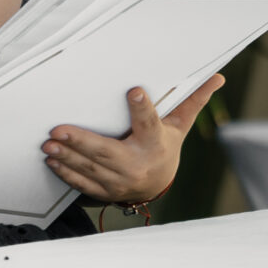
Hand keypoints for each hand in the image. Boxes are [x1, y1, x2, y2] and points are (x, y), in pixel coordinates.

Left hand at [44, 76, 221, 205]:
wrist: (157, 185)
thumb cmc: (166, 147)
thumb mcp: (180, 126)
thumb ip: (193, 101)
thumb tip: (218, 77)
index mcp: (156, 142)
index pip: (149, 123)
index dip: (142, 107)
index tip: (134, 91)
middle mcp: (137, 163)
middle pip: (107, 152)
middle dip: (81, 142)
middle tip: (58, 131)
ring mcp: (119, 180)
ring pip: (89, 168)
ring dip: (67, 156)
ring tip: (49, 144)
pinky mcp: (105, 190)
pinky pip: (83, 182)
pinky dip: (66, 172)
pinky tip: (53, 160)